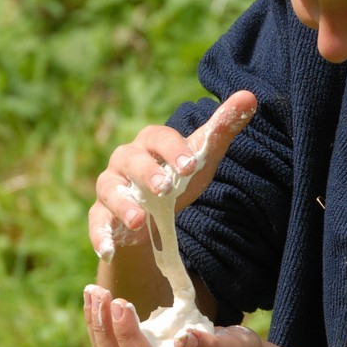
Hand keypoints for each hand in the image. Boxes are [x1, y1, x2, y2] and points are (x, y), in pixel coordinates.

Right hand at [87, 90, 256, 258]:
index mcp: (150, 142)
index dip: (173, 149)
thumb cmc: (178, 177)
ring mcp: (111, 187)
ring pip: (110, 190)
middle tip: (164, 188)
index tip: (190, 165)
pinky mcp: (102, 214)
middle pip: (131, 160)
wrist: (155, 215)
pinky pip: (97, 223)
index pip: (159, 137)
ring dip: (122, 205)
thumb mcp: (200, 157)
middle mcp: (125, 160)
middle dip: (147, 173)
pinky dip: (100, 236)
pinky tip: (108, 250)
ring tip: (138, 221)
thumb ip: (222, 129)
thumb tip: (250, 96)